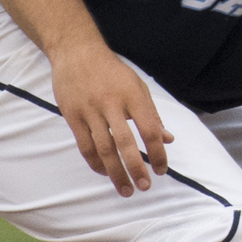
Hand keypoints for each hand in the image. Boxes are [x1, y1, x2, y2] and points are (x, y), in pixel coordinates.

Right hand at [50, 45, 174, 195]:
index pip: (149, 130)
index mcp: (133, 96)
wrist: (76, 52)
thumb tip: (168, 139)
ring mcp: (90, 110)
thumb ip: (152, 115)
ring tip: (125, 189)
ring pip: (103, 149)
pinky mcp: (72, 116)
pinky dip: (96, 163)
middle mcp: (111, 104)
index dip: (157, 153)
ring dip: (115, 173)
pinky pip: (85, 146)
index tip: (161, 170)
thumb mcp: (138, 87)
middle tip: (145, 187)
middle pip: (125, 143)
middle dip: (136, 169)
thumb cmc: (112, 72)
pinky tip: (105, 173)